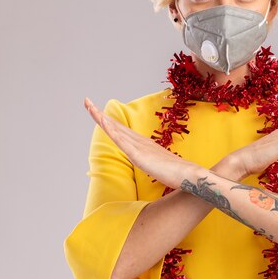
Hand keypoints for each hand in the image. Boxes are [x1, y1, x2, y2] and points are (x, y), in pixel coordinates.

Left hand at [84, 98, 200, 188]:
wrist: (191, 176)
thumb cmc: (179, 174)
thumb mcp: (162, 168)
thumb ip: (157, 165)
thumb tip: (157, 167)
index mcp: (144, 145)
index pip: (122, 131)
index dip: (109, 122)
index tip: (98, 113)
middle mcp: (140, 142)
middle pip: (116, 126)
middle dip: (100, 114)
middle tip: (86, 102)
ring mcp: (139, 147)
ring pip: (115, 130)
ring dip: (101, 118)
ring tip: (89, 106)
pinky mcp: (139, 155)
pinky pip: (122, 141)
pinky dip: (111, 130)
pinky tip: (103, 122)